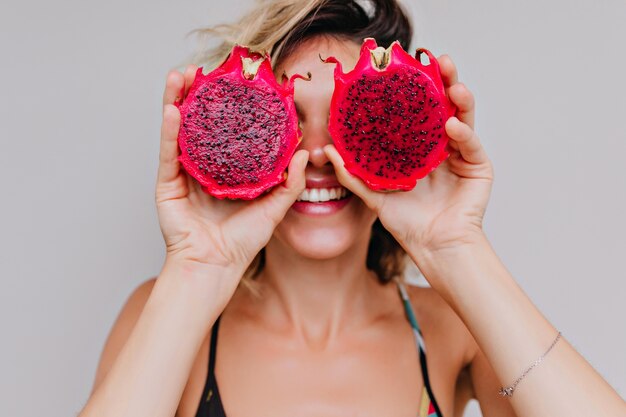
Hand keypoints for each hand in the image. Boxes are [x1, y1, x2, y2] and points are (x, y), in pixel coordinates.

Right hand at [156, 66, 307, 279]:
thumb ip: (290, 183)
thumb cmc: (242, 242)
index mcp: (227, 170)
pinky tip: (173, 106)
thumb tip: (306, 153)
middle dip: (201, 95)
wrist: (216, 266)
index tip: (238, 82)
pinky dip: (170, 129)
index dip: (230, 106)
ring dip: (178, 100)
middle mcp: (204, 166)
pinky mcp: (167, 183)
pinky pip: (169, 151)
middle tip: (206, 69)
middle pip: (201, 122)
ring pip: (180, 129)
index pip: (228, 130)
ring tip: (182, 74)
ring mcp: (184, 172)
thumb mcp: (273, 208)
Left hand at [325, 55, 492, 255]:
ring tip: (451, 83)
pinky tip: (452, 124)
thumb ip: (354, 175)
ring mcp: (462, 154)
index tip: (404, 67)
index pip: (418, 110)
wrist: (432, 247)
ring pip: (464, 116)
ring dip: (459, 97)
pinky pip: (471, 144)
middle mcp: (441, 145)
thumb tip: (328, 151)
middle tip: (438, 60)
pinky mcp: (478, 167)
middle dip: (443, 80)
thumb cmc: (407, 222)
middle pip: (444, 105)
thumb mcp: (375, 194)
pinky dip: (464, 132)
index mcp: (419, 147)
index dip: (414, 88)